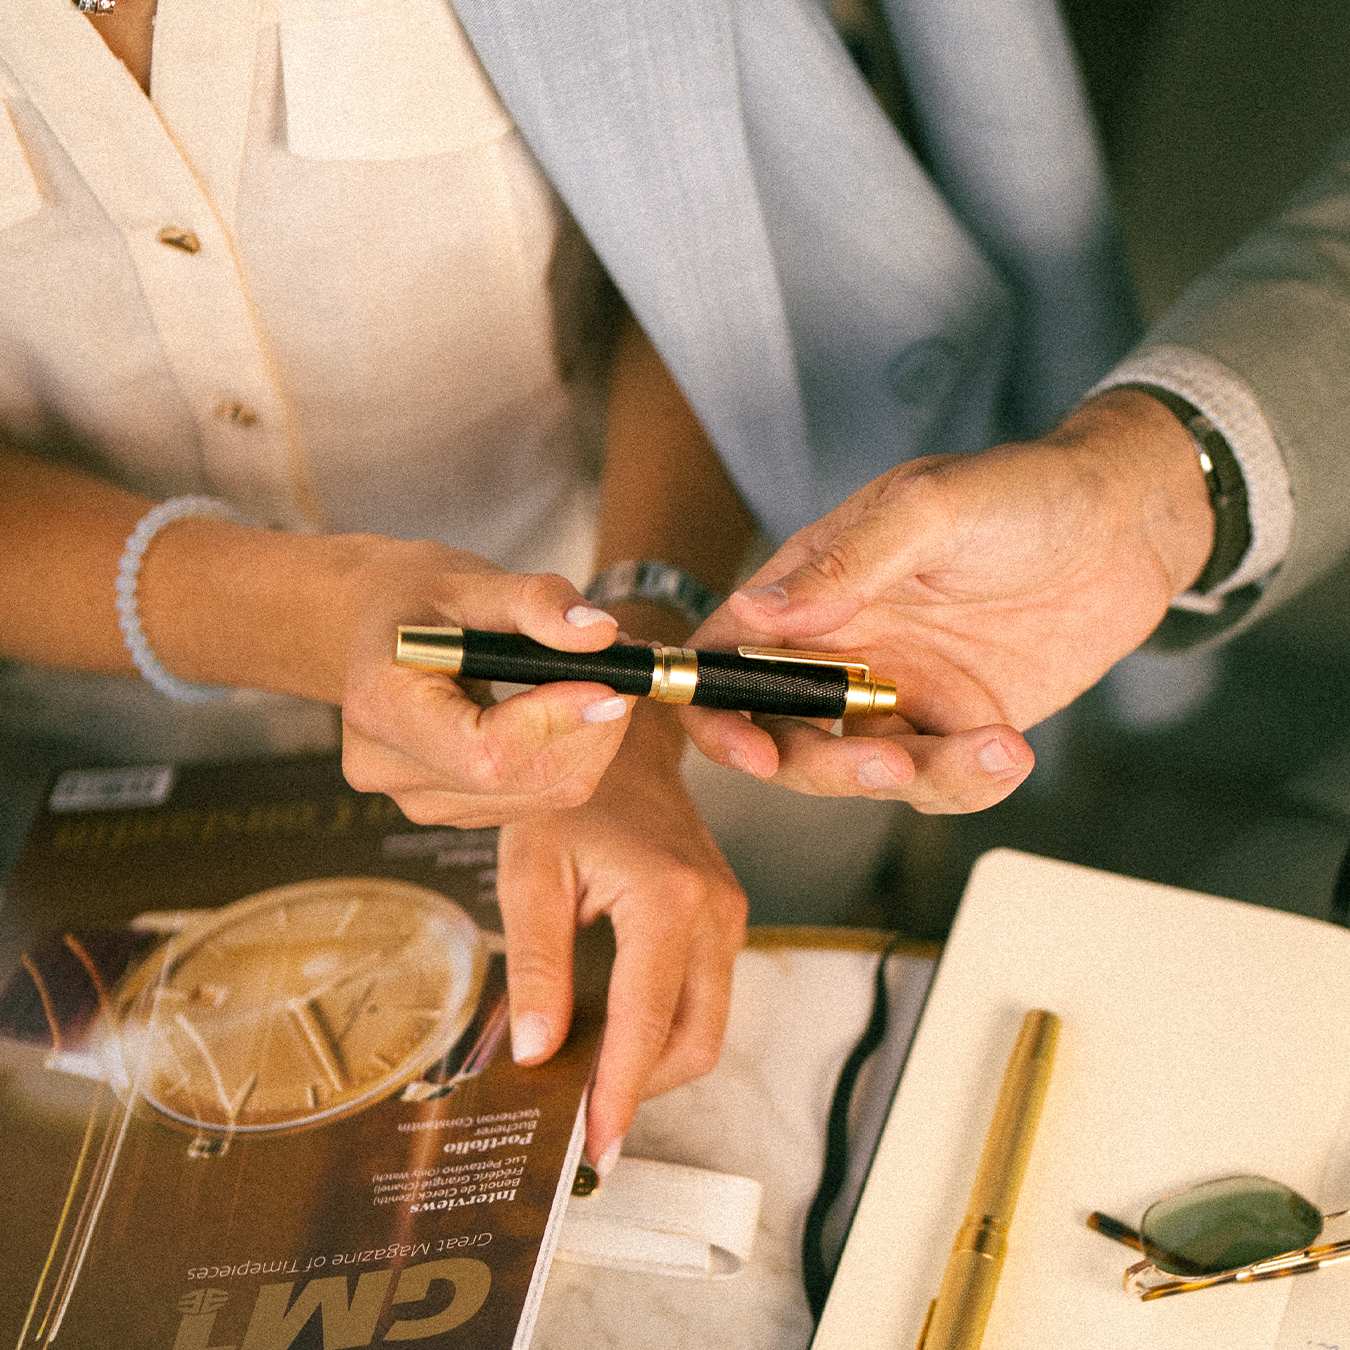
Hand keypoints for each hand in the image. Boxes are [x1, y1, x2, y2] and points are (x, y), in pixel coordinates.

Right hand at [332, 539, 635, 826]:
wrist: (374, 627)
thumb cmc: (416, 597)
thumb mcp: (471, 581)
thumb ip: (536, 602)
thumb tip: (601, 635)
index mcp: (382, 708)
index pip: (485, 751)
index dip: (556, 721)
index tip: (611, 682)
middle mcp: (391, 770)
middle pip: (523, 778)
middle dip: (591, 726)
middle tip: (627, 667)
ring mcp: (420, 800)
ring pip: (543, 794)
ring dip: (591, 739)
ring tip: (600, 677)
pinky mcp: (453, 809)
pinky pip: (538, 798)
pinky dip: (572, 754)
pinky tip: (571, 708)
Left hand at [495, 704, 746, 1169]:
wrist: (623, 742)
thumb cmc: (573, 795)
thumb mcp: (531, 874)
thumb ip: (537, 967)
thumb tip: (538, 1051)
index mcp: (668, 898)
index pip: (648, 1025)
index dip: (620, 1094)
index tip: (597, 1147)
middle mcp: (715, 911)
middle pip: (696, 1042)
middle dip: (643, 1089)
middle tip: (586, 1119)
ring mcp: (728, 914)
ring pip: (708, 1026)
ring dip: (655, 1061)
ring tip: (592, 1075)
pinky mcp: (724, 917)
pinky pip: (706, 995)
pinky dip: (666, 1026)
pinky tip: (615, 1031)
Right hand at [681, 390, 1214, 811]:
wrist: (1129, 524)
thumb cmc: (1024, 492)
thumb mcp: (929, 510)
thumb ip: (843, 565)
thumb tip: (752, 613)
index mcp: (811, 590)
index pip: (725, 659)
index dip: (715, 711)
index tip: (748, 748)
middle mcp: (841, 649)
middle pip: (784, 736)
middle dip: (822, 765)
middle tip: (885, 760)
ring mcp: (898, 693)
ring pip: (861, 772)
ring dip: (909, 780)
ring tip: (986, 748)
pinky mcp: (956, 725)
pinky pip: (939, 781)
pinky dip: (968, 784)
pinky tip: (1011, 753)